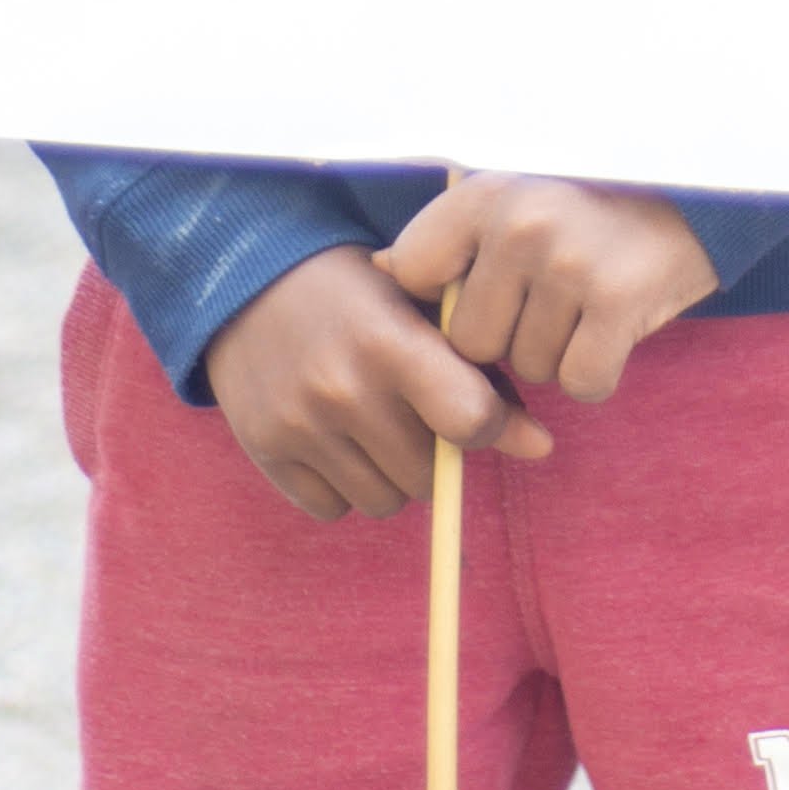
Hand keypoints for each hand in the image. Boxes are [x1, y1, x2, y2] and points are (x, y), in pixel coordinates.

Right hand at [202, 244, 550, 518]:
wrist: (247, 280)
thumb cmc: (355, 294)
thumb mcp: (420, 311)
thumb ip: (481, 377)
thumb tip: (541, 448)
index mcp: (391, 342)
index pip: (470, 421)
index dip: (487, 426)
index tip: (474, 412)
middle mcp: (343, 388)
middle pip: (427, 475)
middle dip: (431, 452)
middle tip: (410, 412)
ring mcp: (300, 424)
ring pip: (384, 501)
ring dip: (389, 475)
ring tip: (371, 425)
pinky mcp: (267, 451)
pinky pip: (333, 508)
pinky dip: (343, 486)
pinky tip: (333, 439)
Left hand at [379, 174, 717, 405]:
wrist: (699, 189)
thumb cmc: (591, 204)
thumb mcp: (514, 196)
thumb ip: (450, 235)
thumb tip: (378, 270)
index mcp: (483, 193)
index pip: (414, 275)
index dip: (444, 300)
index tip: (482, 289)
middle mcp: (519, 224)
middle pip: (472, 341)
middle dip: (508, 338)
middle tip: (550, 299)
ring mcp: (568, 263)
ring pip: (529, 367)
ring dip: (557, 352)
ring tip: (587, 301)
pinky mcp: (618, 302)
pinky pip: (581, 382)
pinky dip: (598, 373)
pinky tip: (613, 329)